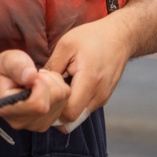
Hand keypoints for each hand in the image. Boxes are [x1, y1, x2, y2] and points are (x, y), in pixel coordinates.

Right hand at [0, 50, 69, 131]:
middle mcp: (23, 122)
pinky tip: (44, 86)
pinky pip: (66, 100)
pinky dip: (59, 88)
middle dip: (49, 80)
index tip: (32, 74)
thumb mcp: (7, 61)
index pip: (38, 104)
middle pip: (54, 100)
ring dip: (54, 83)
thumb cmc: (4, 70)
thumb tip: (31, 76)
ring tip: (37, 79)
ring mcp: (37, 124)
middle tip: (34, 74)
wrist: (1, 81)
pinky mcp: (48, 120)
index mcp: (8, 109)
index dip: (41, 84)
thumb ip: (17, 67)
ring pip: (62, 99)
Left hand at [42, 17, 133, 132]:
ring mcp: (103, 98)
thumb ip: (51, 66)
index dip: (53, 110)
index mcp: (90, 81)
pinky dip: (75, 103)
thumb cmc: (93, 37)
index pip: (69, 114)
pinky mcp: (104, 97)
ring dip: (66, 107)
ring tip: (59, 89)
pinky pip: (85, 108)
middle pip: (73, 119)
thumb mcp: (66, 45)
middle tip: (47, 95)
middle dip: (57, 111)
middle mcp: (99, 94)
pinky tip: (70, 87)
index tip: (44, 96)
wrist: (120, 36)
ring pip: (79, 116)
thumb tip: (36, 82)